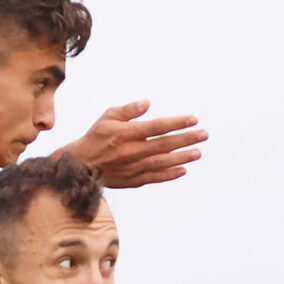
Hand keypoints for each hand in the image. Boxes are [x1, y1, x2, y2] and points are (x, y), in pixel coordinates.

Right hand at [60, 100, 205, 187]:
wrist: (80, 166)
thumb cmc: (96, 137)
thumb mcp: (107, 117)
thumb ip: (128, 110)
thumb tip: (147, 102)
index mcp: (125, 133)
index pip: (157, 127)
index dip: (176, 123)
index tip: (193, 119)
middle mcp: (131, 151)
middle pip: (164, 145)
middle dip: (186, 139)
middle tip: (204, 134)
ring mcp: (133, 168)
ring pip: (162, 162)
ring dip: (182, 157)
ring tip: (198, 152)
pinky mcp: (132, 180)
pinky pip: (155, 177)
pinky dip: (169, 174)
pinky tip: (182, 170)